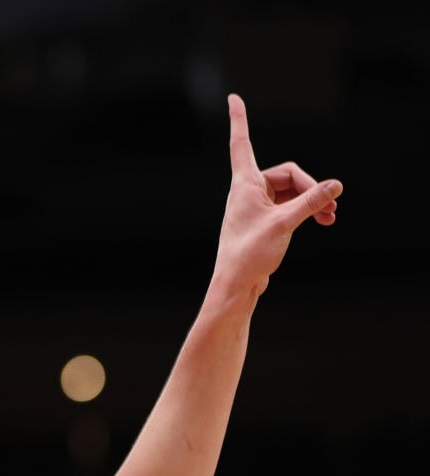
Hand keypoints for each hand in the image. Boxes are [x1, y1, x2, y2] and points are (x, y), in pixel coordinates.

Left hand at [216, 93, 342, 297]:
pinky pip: (289, 205)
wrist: (237, 284)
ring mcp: (256, 206)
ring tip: (331, 217)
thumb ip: (311, 202)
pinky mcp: (264, 220)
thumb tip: (336, 185)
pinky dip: (305, 210)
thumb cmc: (250, 253)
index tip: (233, 97)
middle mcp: (247, 191)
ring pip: (290, 191)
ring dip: (312, 200)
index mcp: (244, 184)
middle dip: (311, 187)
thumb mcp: (285, 223)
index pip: (241, 143)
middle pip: (287, 173)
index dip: (239, 119)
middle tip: (330, 206)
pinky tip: (322, 220)